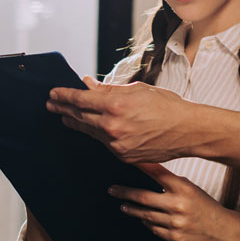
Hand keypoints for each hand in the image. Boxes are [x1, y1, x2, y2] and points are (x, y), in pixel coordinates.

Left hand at [47, 78, 194, 162]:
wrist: (187, 131)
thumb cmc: (167, 106)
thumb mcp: (137, 90)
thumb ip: (109, 89)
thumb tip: (88, 85)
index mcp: (115, 105)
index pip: (80, 99)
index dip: (64, 96)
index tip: (53, 93)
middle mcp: (112, 126)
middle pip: (79, 116)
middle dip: (63, 109)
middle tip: (51, 105)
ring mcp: (116, 144)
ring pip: (89, 131)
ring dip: (75, 122)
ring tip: (64, 117)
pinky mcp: (123, 155)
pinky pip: (103, 143)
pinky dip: (95, 134)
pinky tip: (90, 128)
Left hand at [112, 163, 239, 240]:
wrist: (223, 230)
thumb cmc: (206, 207)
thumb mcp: (192, 189)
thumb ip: (172, 183)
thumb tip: (150, 173)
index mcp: (184, 188)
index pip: (158, 173)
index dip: (141, 166)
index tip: (127, 160)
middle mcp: (178, 204)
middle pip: (144, 197)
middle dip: (125, 193)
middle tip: (113, 190)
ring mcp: (175, 222)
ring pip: (146, 215)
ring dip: (132, 210)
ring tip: (124, 205)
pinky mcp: (174, 237)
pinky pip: (154, 229)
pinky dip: (147, 223)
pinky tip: (143, 219)